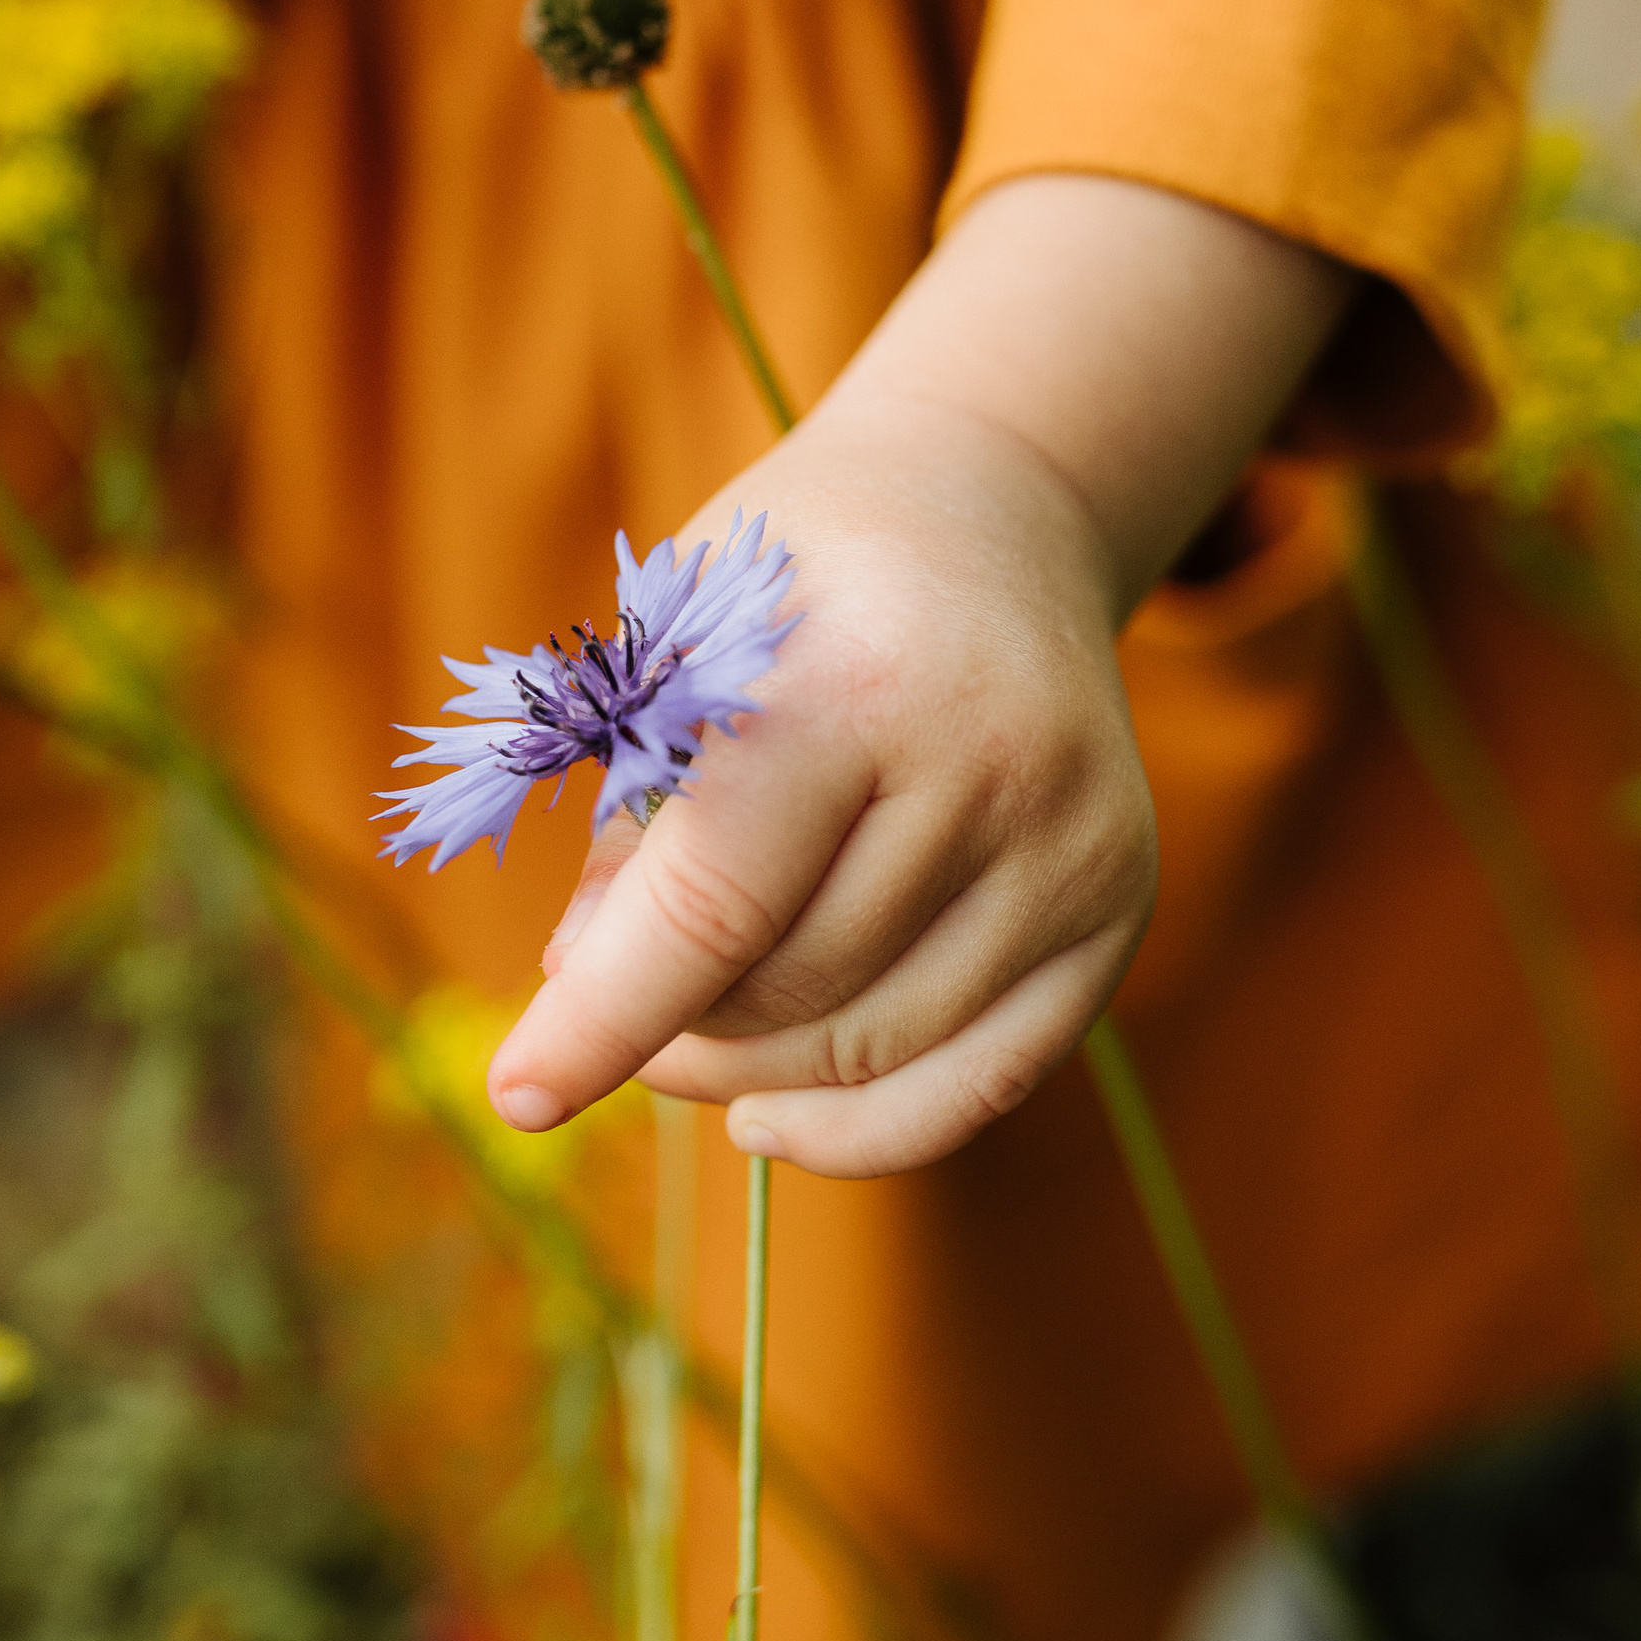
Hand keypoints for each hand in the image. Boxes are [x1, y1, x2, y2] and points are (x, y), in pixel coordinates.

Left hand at [488, 394, 1158, 1174]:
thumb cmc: (800, 580)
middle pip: (795, 991)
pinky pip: (985, 1082)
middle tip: (608, 1000)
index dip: (607, 1015)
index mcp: (863, 678)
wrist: (993, 512)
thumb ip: (633, 816)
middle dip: (673, 1029)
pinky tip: (770, 1118)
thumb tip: (585, 988)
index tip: (521, 1095)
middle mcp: (994, 767)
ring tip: (688, 1034)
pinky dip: (864, 1128)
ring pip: (875, 1050)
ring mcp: (1073, 845)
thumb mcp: (680, 644)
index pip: (719, 901)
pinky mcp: (1119, 905)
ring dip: (752, 1076)